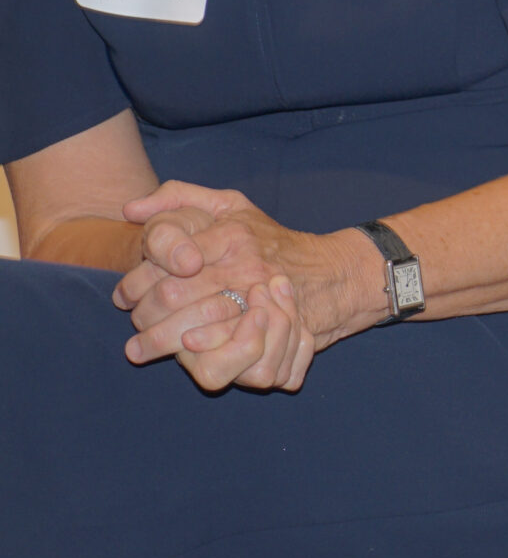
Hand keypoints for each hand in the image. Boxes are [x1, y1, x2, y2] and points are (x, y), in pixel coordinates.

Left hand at [113, 181, 368, 393]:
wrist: (333, 275)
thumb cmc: (270, 240)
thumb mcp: (231, 205)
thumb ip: (179, 197)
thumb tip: (130, 208)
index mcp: (232, 233)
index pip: (165, 256)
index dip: (135, 280)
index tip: (123, 295)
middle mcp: (245, 266)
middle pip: (171, 295)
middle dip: (141, 314)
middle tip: (132, 322)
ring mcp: (259, 301)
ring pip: (189, 329)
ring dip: (158, 342)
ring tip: (140, 348)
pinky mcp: (268, 335)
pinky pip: (219, 355)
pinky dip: (193, 359)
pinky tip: (181, 355)